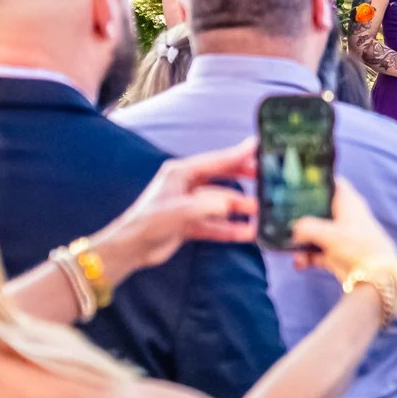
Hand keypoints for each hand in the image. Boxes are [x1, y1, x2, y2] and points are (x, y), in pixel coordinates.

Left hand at [86, 140, 261, 283]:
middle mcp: (186, 185)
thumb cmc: (149, 223)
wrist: (130, 249)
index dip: (239, 155)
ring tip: (261, 212)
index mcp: (181, 173)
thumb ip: (208, 205)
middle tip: (267, 180)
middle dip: (244, 180)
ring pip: (221, 202)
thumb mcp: (180, 211)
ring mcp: (189, 204)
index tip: (259, 148)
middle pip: (222, 177)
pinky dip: (230, 228)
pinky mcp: (190, 223)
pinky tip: (246, 233)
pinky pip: (216, 222)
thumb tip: (232, 204)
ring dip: (240, 208)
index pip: (217, 161)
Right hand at [289, 180, 396, 314]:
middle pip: (317, 210)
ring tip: (294, 254)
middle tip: (282, 222)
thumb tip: (294, 230)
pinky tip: (300, 265)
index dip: (316, 182)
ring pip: (314, 232)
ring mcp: (340, 235)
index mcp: (348, 202)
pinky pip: (316, 251)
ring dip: (300, 243)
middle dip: (300, 218)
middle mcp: (344, 216)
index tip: (296, 184)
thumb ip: (307, 227)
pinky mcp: (337, 253)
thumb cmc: (358, 247)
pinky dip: (307, 257)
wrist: (376, 276)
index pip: (333, 183)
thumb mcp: (330, 234)